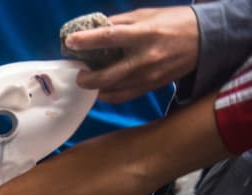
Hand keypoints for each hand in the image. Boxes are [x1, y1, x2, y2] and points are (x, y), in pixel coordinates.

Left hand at [66, 7, 199, 102]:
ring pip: (111, 91)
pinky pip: (122, 97)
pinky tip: (102, 88)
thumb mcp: (147, 15)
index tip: (70, 42)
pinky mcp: (151, 87)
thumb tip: (92, 29)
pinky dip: (107, 94)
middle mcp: (145, 58)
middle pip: (106, 76)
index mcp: (144, 34)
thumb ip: (119, 23)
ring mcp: (148, 76)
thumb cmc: (174, 22)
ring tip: (90, 78)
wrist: (206, 39)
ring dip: (95, 87)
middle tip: (79, 73)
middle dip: (86, 78)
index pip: (109, 37)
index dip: (87, 40)